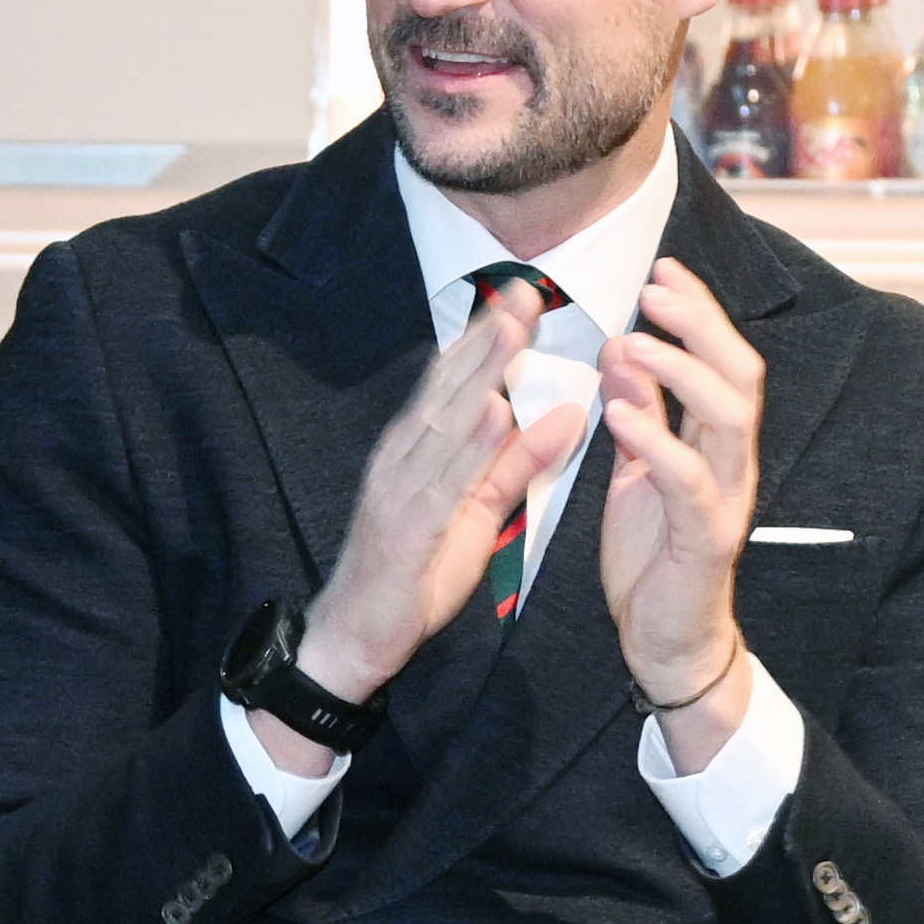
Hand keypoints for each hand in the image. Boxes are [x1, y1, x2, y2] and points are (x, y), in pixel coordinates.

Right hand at [297, 265, 585, 707]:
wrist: (356, 635)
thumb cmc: (416, 572)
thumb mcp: (478, 511)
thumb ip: (518, 462)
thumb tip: (567, 413)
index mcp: (419, 448)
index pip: (455, 382)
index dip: (489, 337)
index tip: (525, 295)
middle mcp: (404, 456)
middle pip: (449, 386)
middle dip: (488, 335)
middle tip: (525, 288)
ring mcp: (401, 488)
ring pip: (445, 420)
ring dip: (480, 372)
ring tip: (515, 330)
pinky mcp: (407, 527)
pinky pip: (443, 480)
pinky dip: (470, 446)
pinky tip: (495, 413)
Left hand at [595, 252, 767, 758]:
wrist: (665, 638)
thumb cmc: (653, 554)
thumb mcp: (637, 468)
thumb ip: (639, 411)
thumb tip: (627, 345)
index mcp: (716, 442)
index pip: (722, 360)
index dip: (699, 311)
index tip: (663, 270)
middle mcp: (732, 463)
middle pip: (739, 375)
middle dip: (700, 325)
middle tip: (656, 289)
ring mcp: (725, 499)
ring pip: (728, 419)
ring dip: (682, 373)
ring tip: (637, 342)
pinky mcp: (706, 538)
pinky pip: (689, 481)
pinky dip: (656, 442)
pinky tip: (620, 416)